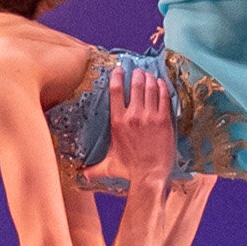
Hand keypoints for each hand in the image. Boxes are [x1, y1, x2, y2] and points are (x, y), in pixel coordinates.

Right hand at [99, 58, 177, 195]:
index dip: (117, 76)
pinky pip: (164, 97)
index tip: (119, 69)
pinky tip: (161, 83)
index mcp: (118, 122)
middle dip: (137, 75)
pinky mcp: (164, 120)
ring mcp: (150, 117)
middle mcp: (133, 116)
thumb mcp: (109, 166)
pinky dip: (162, 87)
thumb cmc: (130, 170)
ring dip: (150, 78)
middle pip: (135, 85)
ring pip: (150, 88)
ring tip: (149, 75)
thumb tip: (82, 175)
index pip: (115, 91)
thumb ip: (95, 168)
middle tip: (138, 71)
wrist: (150, 175)